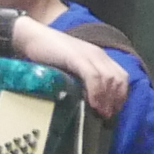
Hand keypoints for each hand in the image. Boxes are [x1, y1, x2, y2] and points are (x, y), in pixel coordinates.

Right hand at [8, 17, 129, 116]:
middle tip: (106, 115)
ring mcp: (88, 54)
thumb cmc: (48, 55)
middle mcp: (97, 54)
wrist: (32, 38)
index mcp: (98, 56)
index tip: (112, 111)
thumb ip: (83, 79)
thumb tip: (91, 102)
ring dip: (107, 99)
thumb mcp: (72, 68)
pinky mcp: (77, 57)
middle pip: (119, 79)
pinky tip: (92, 104)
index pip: (121, 77)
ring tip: (100, 113)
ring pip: (109, 79)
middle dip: (115, 100)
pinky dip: (96, 93)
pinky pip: (93, 76)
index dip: (120, 96)